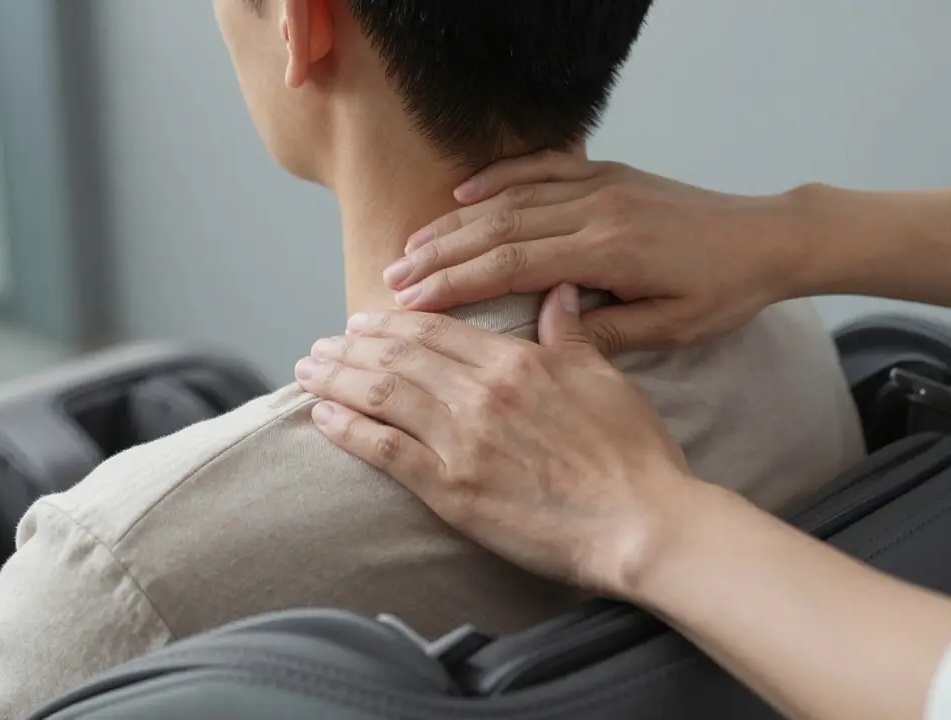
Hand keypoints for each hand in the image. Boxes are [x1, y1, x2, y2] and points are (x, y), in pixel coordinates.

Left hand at [293, 284, 699, 596]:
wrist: (642, 522)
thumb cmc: (632, 455)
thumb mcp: (604, 378)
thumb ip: (570, 334)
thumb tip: (558, 292)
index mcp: (516, 361)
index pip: (435, 330)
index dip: (392, 322)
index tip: (365, 320)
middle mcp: (479, 392)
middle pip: (397, 356)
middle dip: (351, 347)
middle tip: (323, 344)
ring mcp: (461, 440)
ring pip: (380, 394)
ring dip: (336, 379)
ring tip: (308, 371)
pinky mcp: (450, 489)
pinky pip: (383, 450)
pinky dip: (346, 429)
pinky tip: (321, 416)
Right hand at [382, 151, 812, 352]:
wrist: (769, 238)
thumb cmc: (724, 291)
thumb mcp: (672, 329)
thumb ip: (603, 335)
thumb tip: (539, 345)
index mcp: (610, 252)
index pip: (514, 265)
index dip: (457, 284)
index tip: (412, 303)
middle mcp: (598, 210)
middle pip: (499, 228)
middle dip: (440, 255)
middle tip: (391, 278)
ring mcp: (602, 185)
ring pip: (512, 199)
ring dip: (456, 223)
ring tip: (410, 246)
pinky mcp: (609, 173)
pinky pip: (543, 168)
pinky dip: (499, 179)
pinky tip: (463, 195)